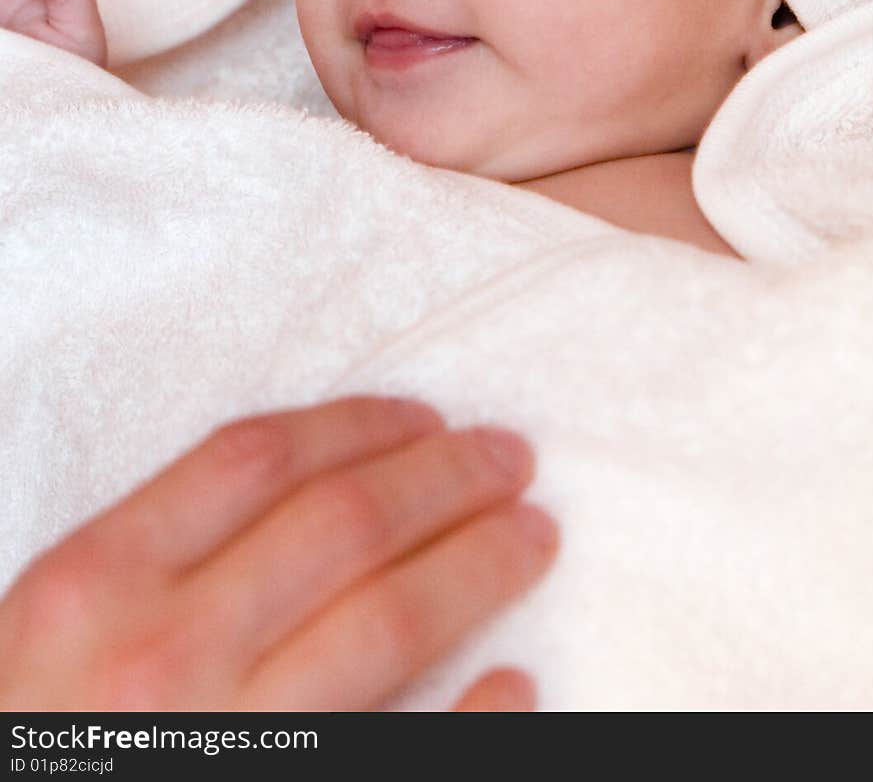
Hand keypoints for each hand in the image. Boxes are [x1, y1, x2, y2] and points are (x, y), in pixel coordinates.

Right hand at [0, 396, 557, 710]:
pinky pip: (405, 756)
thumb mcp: (57, 622)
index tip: (425, 416)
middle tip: (509, 457)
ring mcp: (229, 746)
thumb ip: (160, 549)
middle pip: (343, 525)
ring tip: (533, 535)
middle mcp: (162, 655)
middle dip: (445, 478)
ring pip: (388, 624)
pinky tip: (517, 680)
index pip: (259, 459)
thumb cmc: (42, 725)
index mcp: (98, 580)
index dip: (360, 424)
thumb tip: (320, 485)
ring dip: (480, 564)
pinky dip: (477, 720)